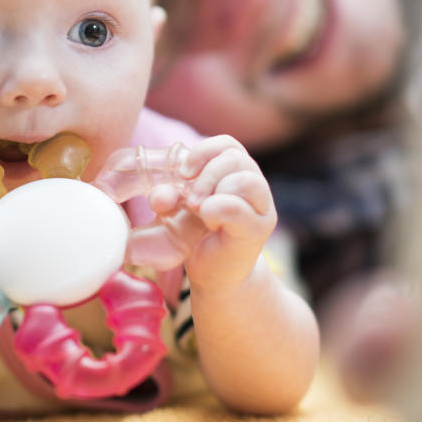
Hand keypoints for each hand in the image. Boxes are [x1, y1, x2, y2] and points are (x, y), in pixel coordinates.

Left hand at [161, 135, 275, 293]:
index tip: (183, 173)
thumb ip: (168, 199)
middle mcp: (253, 184)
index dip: (204, 151)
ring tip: (199, 210)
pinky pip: (242, 208)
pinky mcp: (259, 228)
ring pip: (246, 179)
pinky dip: (220, 208)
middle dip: (207, 174)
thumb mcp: (176, 213)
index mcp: (235, 172)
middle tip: (190, 200)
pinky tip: (209, 219)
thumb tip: (160, 195)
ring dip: (215, 190)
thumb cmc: (198, 238)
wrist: (216, 276)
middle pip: (235, 158)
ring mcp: (261, 207)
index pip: (227, 145)